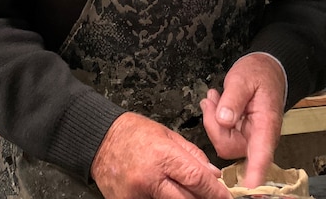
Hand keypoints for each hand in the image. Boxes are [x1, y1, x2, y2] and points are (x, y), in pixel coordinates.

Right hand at [90, 112, 230, 198]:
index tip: (227, 197)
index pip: (197, 179)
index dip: (216, 192)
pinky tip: (168, 194)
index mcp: (162, 156)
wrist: (98, 140)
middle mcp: (150, 178)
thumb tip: (214, 174)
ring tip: (188, 194)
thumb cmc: (133, 133)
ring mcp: (137, 195)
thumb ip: (192, 155)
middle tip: (212, 198)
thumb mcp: (167, 134)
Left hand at [200, 54, 284, 188]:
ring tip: (215, 97)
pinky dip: (214, 118)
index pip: (260, 155)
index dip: (254, 174)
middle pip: (228, 146)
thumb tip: (224, 120)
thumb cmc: (260, 74)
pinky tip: (216, 101)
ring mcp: (248, 138)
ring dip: (213, 119)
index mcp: (265, 125)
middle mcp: (258, 137)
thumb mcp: (244, 79)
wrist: (267, 70)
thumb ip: (233, 99)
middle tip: (213, 100)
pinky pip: (221, 135)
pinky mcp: (239, 135)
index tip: (249, 189)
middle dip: (214, 124)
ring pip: (221, 141)